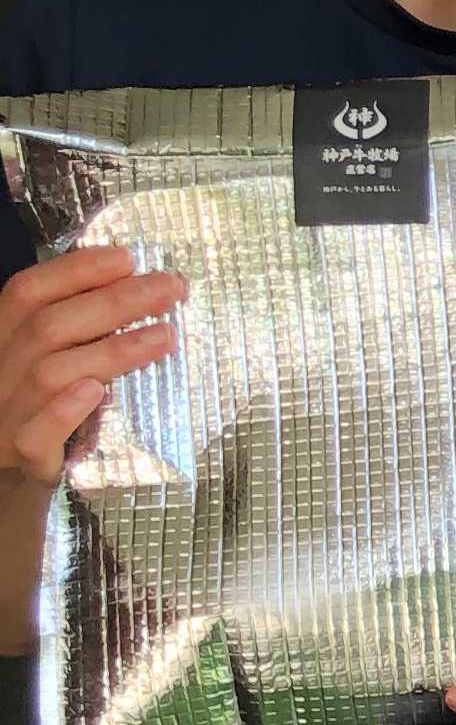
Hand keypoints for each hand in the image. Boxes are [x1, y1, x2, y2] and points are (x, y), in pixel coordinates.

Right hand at [0, 245, 182, 483]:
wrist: (19, 466)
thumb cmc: (46, 402)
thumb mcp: (56, 355)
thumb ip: (80, 326)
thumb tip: (142, 285)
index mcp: (3, 338)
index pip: (25, 292)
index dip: (74, 271)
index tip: (127, 258)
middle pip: (48, 327)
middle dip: (114, 302)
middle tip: (171, 289)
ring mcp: (6, 414)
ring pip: (49, 374)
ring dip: (112, 350)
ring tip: (165, 336)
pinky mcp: (23, 455)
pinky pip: (36, 433)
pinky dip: (64, 410)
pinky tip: (96, 391)